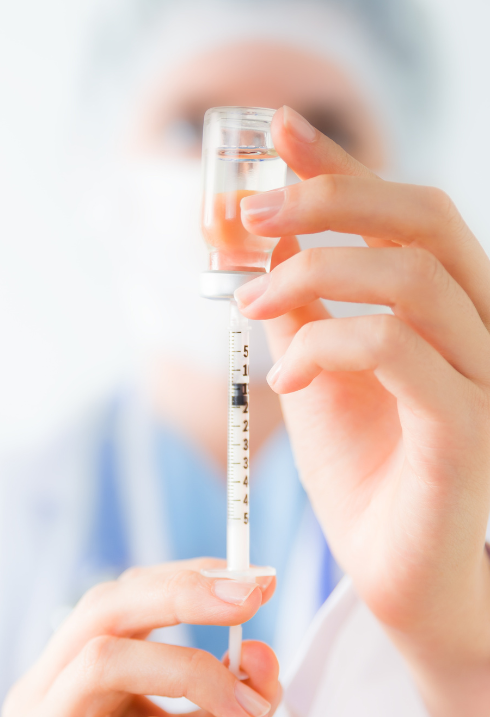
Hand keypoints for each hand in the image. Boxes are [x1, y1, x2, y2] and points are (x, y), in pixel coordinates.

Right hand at [0, 561, 278, 716]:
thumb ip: (238, 698)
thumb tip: (260, 645)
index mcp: (76, 677)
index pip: (123, 599)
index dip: (188, 578)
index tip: (255, 578)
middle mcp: (45, 699)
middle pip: (104, 610)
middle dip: (185, 595)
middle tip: (253, 598)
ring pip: (109, 662)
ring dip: (199, 675)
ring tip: (253, 716)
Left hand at [236, 105, 489, 716]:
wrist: (402, 582)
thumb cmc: (369, 482)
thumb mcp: (320, 381)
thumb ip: (303, 313)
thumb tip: (258, 242)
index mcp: (456, 315)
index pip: (414, 216)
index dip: (349, 166)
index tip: (278, 134)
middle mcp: (487, 336)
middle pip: (428, 224)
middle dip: (331, 200)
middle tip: (250, 212)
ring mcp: (486, 384)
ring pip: (413, 281)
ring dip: (316, 273)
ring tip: (250, 305)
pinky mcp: (467, 435)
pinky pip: (400, 353)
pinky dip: (328, 346)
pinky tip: (285, 375)